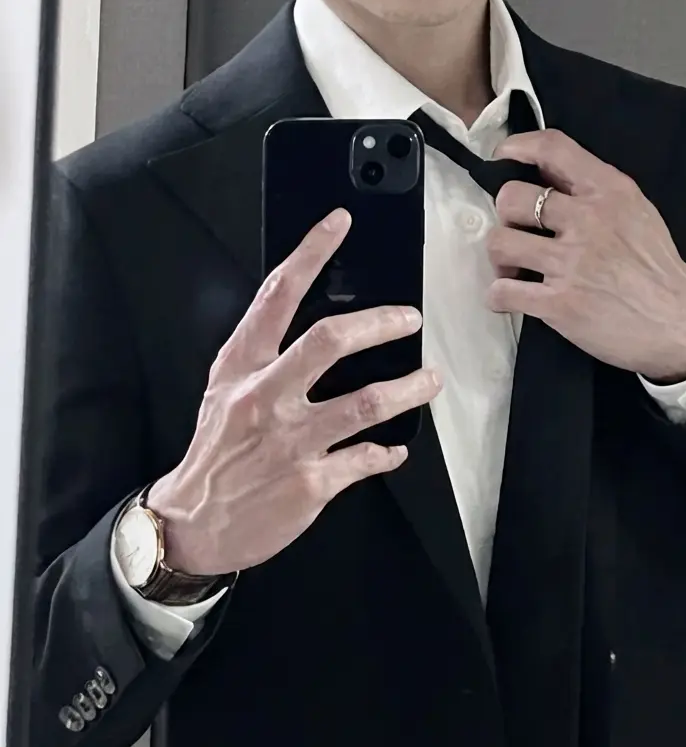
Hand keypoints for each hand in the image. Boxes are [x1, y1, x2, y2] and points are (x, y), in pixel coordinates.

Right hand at [149, 208, 439, 575]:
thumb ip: (262, 359)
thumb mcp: (224, 392)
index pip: (276, 297)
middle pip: (329, 341)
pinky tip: (394, 449)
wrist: (194, 522)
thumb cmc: (216, 454)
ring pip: (365, 403)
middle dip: (379, 323)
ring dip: (407, 390)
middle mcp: (265, 397)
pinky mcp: (310, 482)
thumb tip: (314, 329)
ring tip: (429, 380)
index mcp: (241, 367)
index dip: (309, 255)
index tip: (338, 223)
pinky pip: (365, 459)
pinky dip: (385, 453)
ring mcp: (290, 441)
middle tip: (410, 320)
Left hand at [485, 129, 685, 381]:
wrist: (679, 324)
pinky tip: (510, 298)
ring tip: (512, 268)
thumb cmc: (656, 268)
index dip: (517, 147)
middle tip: (517, 234)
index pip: (553, 148)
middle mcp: (588, 220)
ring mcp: (571, 263)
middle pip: (512, 197)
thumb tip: (544, 174)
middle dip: (505, 216)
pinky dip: (498, 296)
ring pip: (499, 242)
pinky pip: (502, 292)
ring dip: (498, 257)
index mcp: (609, 191)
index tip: (502, 157)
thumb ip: (594, 191)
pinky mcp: (559, 304)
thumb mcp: (637, 211)